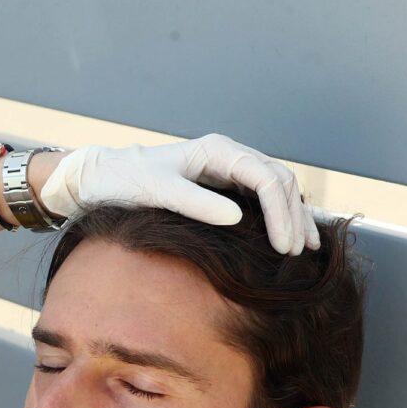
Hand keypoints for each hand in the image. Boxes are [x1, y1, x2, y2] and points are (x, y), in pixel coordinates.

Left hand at [37, 133, 319, 254]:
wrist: (102, 178)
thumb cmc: (125, 182)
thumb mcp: (158, 192)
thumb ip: (195, 203)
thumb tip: (238, 218)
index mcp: (218, 151)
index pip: (266, 178)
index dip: (280, 213)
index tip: (284, 247)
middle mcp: (229, 156)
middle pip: (279, 182)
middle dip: (292, 217)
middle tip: (296, 255)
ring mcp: (227, 169)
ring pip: (275, 188)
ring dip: (292, 216)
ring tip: (304, 250)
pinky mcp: (222, 185)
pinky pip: (260, 198)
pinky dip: (277, 216)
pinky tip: (286, 238)